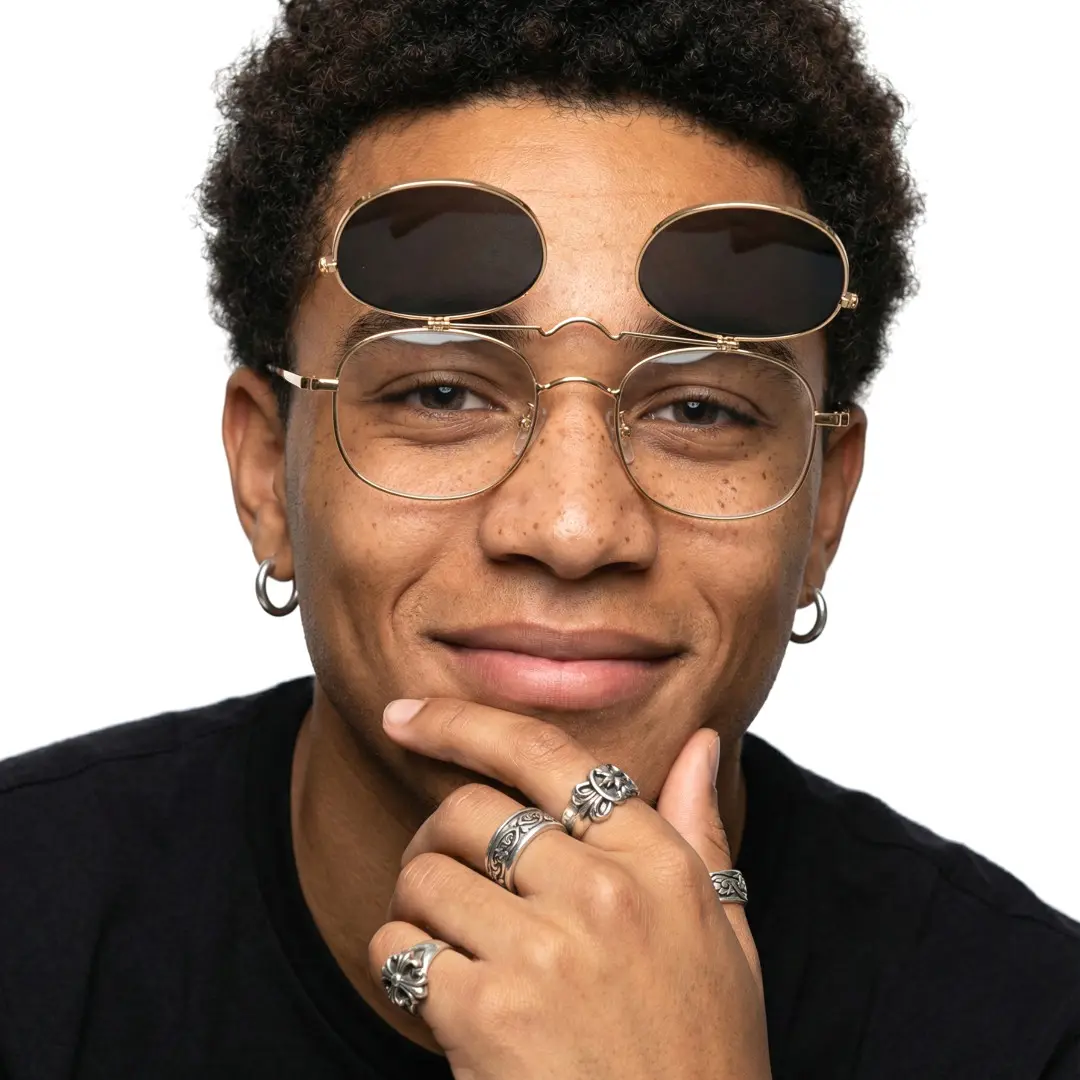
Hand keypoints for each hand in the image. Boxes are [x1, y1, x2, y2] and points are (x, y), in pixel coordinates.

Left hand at [368, 698, 770, 1079]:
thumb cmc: (702, 1050)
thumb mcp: (725, 934)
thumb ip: (699, 830)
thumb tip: (700, 742)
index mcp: (656, 861)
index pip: (545, 754)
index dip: (462, 722)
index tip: (406, 718)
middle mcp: (600, 892)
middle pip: (468, 809)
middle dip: (438, 836)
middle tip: (444, 875)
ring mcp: (543, 953)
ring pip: (424, 874)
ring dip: (416, 903)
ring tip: (448, 942)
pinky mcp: (488, 1014)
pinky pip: (399, 948)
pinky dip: (399, 963)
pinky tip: (437, 992)